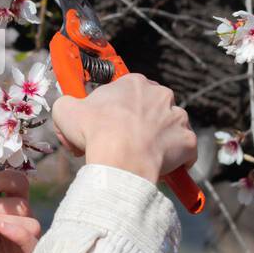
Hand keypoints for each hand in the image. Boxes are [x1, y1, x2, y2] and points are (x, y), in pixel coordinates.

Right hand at [51, 73, 197, 183]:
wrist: (119, 159)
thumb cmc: (95, 132)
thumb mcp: (66, 110)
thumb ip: (68, 104)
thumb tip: (69, 110)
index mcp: (134, 83)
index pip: (128, 92)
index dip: (117, 110)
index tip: (109, 125)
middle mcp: (161, 95)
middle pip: (152, 107)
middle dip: (141, 123)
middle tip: (124, 142)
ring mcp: (178, 118)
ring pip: (171, 127)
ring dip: (160, 139)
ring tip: (142, 157)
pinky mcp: (188, 141)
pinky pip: (186, 151)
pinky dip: (177, 160)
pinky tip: (163, 168)